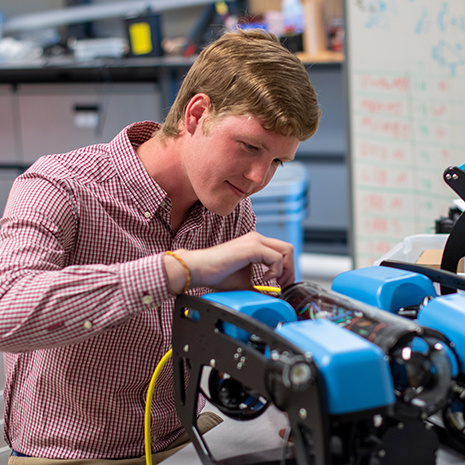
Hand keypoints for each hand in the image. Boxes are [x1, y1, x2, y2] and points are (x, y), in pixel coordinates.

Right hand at [165, 232, 294, 292]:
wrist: (199, 269)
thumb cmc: (217, 275)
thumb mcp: (245, 283)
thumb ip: (260, 286)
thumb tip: (273, 298)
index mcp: (256, 244)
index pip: (282, 252)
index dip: (286, 269)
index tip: (281, 285)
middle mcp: (257, 239)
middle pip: (288, 249)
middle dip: (290, 270)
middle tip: (282, 285)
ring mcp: (255, 241)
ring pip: (286, 251)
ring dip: (285, 270)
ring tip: (274, 283)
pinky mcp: (252, 247)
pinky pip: (275, 257)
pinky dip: (275, 271)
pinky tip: (264, 279)